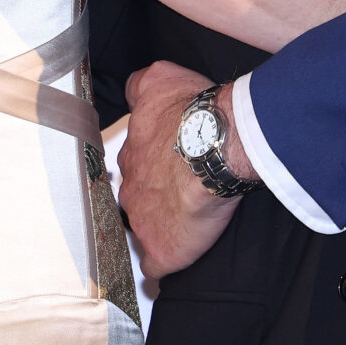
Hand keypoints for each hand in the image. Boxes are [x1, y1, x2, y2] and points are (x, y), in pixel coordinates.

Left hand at [115, 62, 240, 275]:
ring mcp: (142, 221)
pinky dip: (163, 264)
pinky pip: (156, 265)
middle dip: (153, 196)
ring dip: (158, 227)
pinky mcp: (161, 249)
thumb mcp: (161, 79)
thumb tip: (136, 88)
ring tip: (182, 225)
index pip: (132, 163)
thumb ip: (142, 84)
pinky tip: (172, 261)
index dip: (150, 166)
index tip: (165, 168)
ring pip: (143, 228)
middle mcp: (130, 186)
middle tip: (180, 193)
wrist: (214, 148)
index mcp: (132, 153)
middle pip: (135, 196)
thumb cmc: (194, 114)